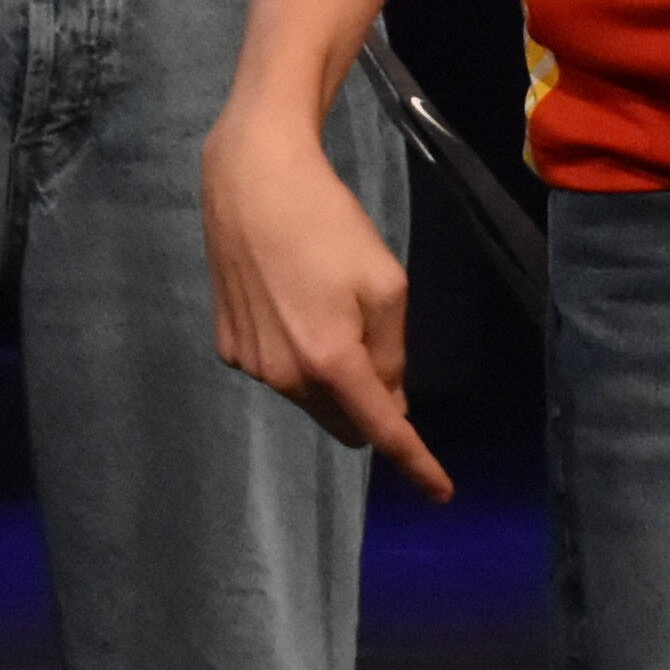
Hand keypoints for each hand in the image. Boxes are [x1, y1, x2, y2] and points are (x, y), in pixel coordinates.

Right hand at [200, 110, 448, 499]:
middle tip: (376, 344)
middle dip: (369, 404)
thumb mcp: (385, 284)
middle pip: (343, 420)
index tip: (441, 492)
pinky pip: (278, 370)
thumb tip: (386, 397)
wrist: (252, 177)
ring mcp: (251, 364)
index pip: (383, 430)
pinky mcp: (227, 344)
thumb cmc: (328, 223)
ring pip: (310, 396)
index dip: (416, 463)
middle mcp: (285, 376)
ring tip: (324, 303)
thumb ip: (392, 352)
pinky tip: (290, 301)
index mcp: (331, 362)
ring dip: (330, 375)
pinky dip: (296, 354)